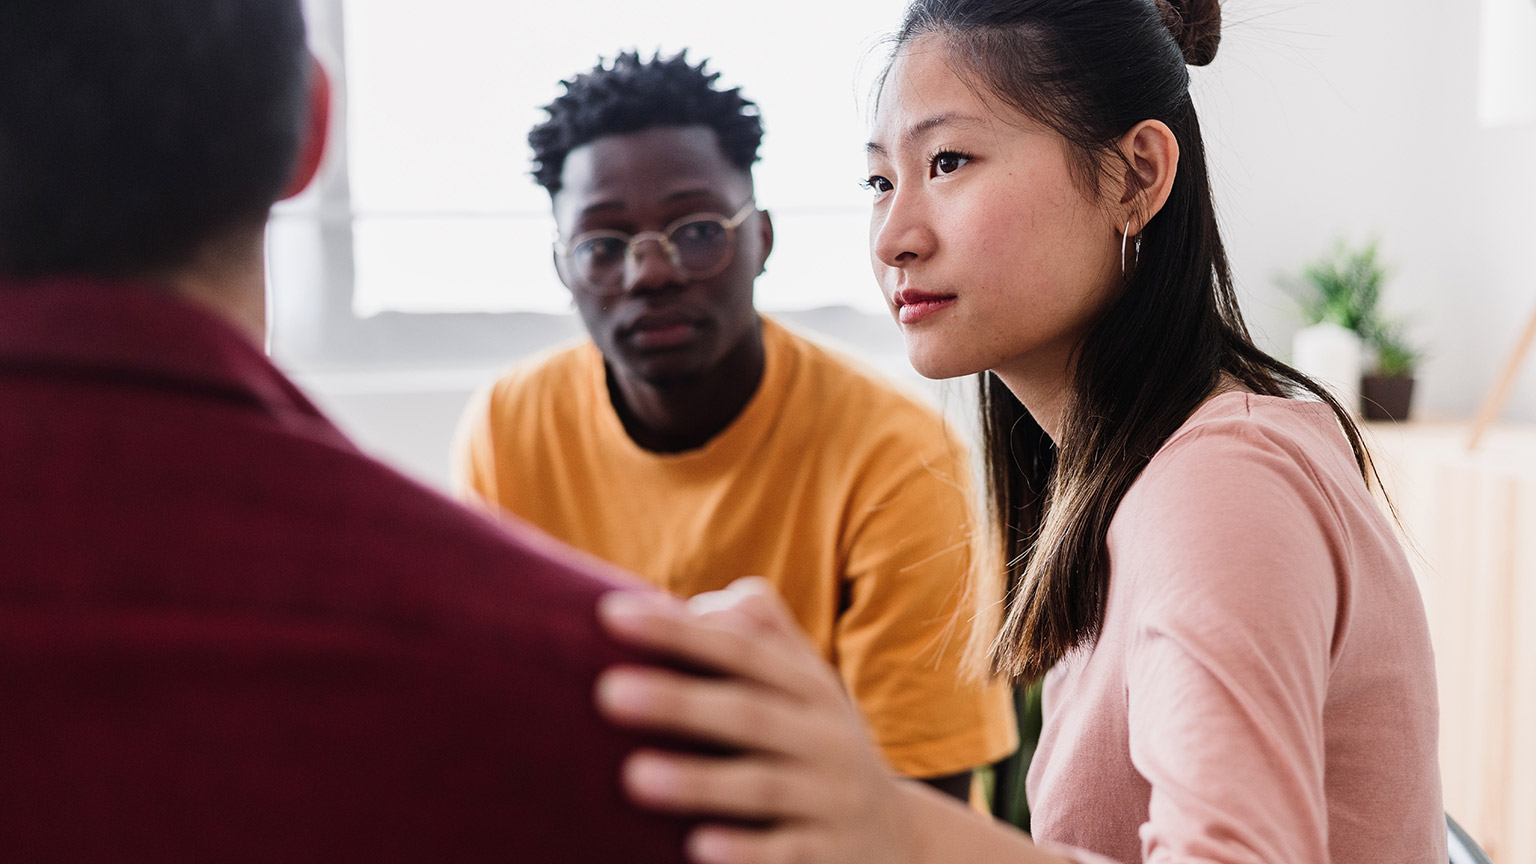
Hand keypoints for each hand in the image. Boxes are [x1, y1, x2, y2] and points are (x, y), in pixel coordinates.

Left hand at [595, 578, 920, 863]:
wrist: (898, 839)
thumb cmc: (818, 743)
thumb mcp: (807, 685)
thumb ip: (759, 634)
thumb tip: (691, 603)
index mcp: (809, 687)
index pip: (741, 649)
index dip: (678, 631)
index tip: (609, 615)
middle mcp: (823, 737)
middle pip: (748, 713)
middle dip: (679, 702)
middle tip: (607, 692)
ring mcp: (828, 800)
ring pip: (762, 787)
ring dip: (698, 781)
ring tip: (634, 775)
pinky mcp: (826, 858)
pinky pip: (786, 855)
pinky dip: (745, 852)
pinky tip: (697, 846)